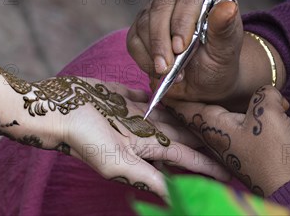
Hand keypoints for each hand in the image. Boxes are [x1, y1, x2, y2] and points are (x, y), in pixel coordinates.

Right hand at [47, 78, 230, 198]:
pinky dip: (165, 95)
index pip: (187, 159)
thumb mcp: (118, 164)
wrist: (57, 109)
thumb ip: (149, 178)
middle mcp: (146, 133)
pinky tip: (178, 91)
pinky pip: (151, 95)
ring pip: (172, 115)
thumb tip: (177, 197)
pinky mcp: (126, 95)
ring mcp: (136, 113)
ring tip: (212, 113)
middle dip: (205, 140)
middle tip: (232, 138)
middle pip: (184, 137)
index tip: (231, 172)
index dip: (208, 165)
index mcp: (148, 149)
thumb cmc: (84, 139)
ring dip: (189, 116)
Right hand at [127, 0, 245, 103]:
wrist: (206, 80)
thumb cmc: (219, 61)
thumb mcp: (226, 48)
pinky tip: (158, 70)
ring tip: (167, 72)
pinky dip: (143, 58)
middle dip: (162, 41)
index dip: (182, 21)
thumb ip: (225, 28)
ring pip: (145, 23)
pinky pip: (134, 38)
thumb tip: (228, 7)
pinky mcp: (143, 25)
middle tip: (167, 67)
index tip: (181, 48)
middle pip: (161, 8)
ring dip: (153, 52)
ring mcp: (160, 8)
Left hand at [165, 85, 289, 195]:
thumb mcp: (269, 112)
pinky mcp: (240, 154)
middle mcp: (214, 138)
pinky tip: (236, 116)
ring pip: (210, 125)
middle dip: (181, 104)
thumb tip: (267, 92)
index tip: (154, 85)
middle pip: (192, 116)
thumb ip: (264, 94)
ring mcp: (226, 148)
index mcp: (212, 125)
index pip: (184, 107)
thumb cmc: (273, 152)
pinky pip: (227, 132)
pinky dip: (227, 121)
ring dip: (204, 112)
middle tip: (168, 89)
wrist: (288, 184)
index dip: (170, 95)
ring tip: (195, 99)